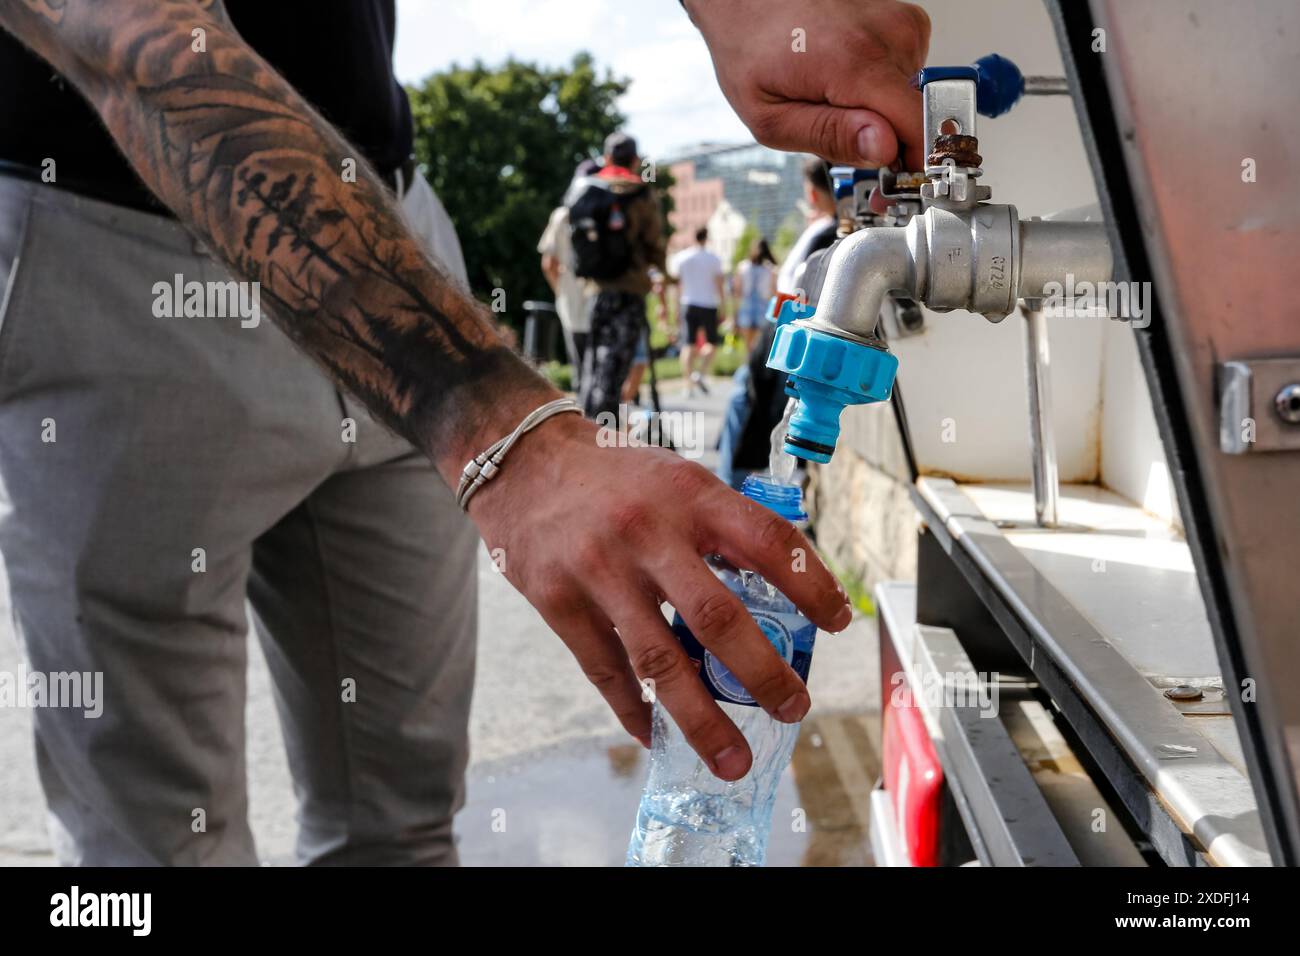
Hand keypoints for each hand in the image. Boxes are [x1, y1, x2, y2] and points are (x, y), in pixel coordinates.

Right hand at [466, 413, 852, 780]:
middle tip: (795, 708)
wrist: (521, 461)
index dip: (811, 585)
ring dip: (703, 720)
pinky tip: (654, 736)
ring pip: (660, 662)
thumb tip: (782, 585)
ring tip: (733, 760)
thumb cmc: (614, 475)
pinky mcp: (559, 602)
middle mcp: (648, 532)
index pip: (767, 541)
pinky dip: (634, 711)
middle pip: (718, 618)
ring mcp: (600, 571)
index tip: (838, 622)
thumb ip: (721, 525)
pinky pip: (605, 671)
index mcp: (690, 495)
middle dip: (764, 674)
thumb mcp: (676, 478)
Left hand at [687, 0, 929, 168]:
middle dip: (885, 138)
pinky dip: (880, 85)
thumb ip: (830, 137)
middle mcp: (886, 36)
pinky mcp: (905, 22)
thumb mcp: (773, 118)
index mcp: (855, 63)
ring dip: (879, 109)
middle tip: (840, 134)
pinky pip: (907, 74)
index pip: (919, 126)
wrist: (750, 3)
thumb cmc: (751, 53)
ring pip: (910, 97)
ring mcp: (899, 24)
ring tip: (836, 95)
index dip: (911, 163)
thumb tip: (884, 150)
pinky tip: (848, 76)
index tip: (893, 181)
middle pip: (913, 116)